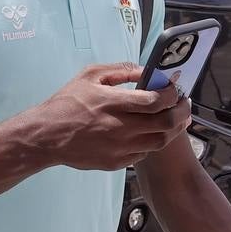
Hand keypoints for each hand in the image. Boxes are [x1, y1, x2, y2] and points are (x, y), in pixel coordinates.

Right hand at [27, 63, 190, 170]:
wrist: (46, 136)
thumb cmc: (66, 103)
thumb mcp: (89, 75)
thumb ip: (120, 70)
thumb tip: (145, 69)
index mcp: (112, 103)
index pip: (155, 100)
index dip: (172, 94)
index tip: (176, 88)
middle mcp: (119, 127)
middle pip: (165, 123)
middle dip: (182, 112)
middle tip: (184, 104)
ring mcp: (119, 148)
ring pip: (160, 141)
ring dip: (173, 129)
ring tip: (176, 118)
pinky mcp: (116, 162)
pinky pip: (144, 153)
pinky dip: (152, 142)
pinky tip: (151, 132)